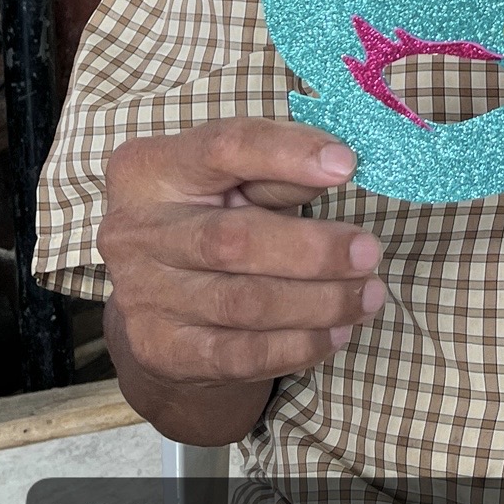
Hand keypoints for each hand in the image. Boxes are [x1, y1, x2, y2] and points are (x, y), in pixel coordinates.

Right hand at [99, 120, 383, 387]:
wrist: (160, 306)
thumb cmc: (212, 220)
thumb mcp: (237, 183)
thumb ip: (277, 173)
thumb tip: (336, 167)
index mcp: (149, 169)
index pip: (221, 149)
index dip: (287, 154)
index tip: (346, 164)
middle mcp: (134, 231)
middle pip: (232, 239)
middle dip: (312, 249)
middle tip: (369, 252)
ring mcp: (142, 295)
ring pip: (243, 303)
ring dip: (318, 303)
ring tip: (367, 295)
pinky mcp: (161, 352)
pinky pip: (241, 354)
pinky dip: (298, 345)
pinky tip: (336, 333)